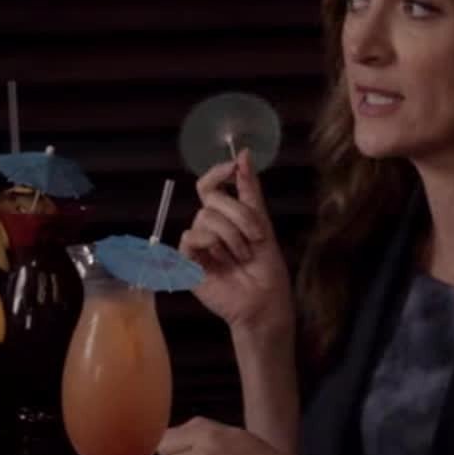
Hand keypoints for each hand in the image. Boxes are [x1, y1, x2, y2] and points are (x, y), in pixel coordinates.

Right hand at [179, 149, 292, 333]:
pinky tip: (223, 262)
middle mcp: (208, 226)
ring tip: (241, 257)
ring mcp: (197, 243)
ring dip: (231, 237)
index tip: (233, 167)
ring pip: (205, 218)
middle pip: (213, 200)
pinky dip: (212, 245)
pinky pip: (191, 237)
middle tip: (255, 240)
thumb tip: (244, 154)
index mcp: (225, 215)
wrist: (264, 300)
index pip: (209, 185)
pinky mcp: (187, 261)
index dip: (217, 172)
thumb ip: (249, 189)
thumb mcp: (263, 222)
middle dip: (240, 217)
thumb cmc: (266, 267)